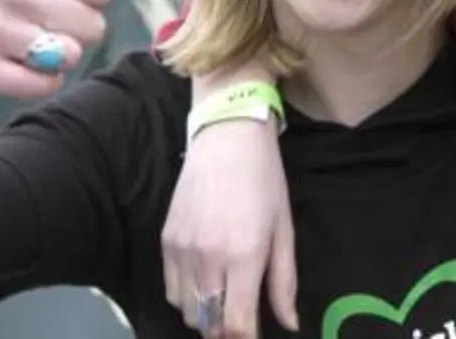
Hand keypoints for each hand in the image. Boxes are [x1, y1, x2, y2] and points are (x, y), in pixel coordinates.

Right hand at [162, 114, 297, 337]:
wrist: (226, 137)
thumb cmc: (265, 181)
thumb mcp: (284, 230)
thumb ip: (284, 282)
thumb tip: (289, 323)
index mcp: (244, 255)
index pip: (236, 324)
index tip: (254, 337)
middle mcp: (208, 258)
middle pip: (209, 325)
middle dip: (227, 331)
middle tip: (242, 320)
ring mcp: (182, 250)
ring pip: (187, 312)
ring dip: (206, 317)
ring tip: (224, 302)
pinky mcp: (165, 241)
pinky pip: (171, 290)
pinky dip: (187, 298)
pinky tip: (205, 284)